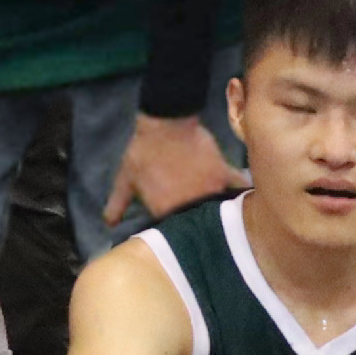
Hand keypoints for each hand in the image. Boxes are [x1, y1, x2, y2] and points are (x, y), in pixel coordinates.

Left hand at [106, 113, 238, 225]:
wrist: (165, 123)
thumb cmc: (142, 152)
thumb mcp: (126, 179)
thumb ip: (118, 203)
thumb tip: (108, 223)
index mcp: (166, 212)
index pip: (175, 231)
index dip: (176, 229)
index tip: (178, 228)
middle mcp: (191, 207)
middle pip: (201, 223)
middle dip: (200, 224)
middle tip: (199, 219)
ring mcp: (210, 192)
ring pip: (220, 210)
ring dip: (220, 212)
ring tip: (222, 214)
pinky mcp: (223, 176)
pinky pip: (238, 187)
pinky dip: (242, 191)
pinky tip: (247, 197)